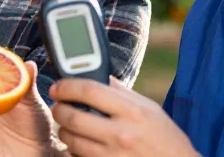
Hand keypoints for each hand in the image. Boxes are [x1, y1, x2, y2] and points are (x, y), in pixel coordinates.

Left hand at [50, 78, 197, 156]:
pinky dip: (74, 149)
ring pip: (71, 140)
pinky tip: (82, 144)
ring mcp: (113, 156)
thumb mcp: (149, 108)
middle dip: (59, 109)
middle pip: (72, 117)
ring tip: (70, 126)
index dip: (67, 86)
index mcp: (133, 112)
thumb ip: (121, 92)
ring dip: (64, 130)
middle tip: (59, 106)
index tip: (58, 86)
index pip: (89, 90)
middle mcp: (121, 134)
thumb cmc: (165, 138)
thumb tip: (96, 74)